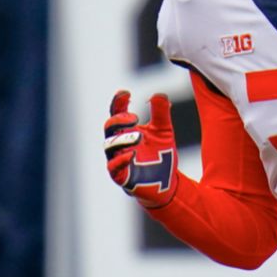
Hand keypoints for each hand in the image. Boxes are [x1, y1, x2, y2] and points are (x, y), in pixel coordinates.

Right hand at [103, 91, 177, 207]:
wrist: (167, 183)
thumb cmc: (161, 154)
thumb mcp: (164, 131)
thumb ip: (161, 113)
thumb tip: (158, 94)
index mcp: (127, 130)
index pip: (117, 113)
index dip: (118, 102)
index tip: (125, 93)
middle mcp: (119, 144)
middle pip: (109, 128)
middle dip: (118, 121)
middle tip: (134, 118)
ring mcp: (118, 160)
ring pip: (109, 146)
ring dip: (121, 139)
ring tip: (138, 137)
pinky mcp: (121, 176)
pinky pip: (114, 168)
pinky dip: (121, 160)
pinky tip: (132, 154)